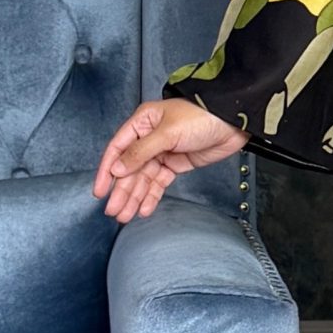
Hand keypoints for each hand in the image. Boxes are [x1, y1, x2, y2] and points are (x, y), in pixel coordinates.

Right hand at [92, 99, 248, 221]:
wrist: (233, 122)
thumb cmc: (201, 116)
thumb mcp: (168, 133)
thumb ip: (141, 152)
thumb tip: (117, 168)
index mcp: (142, 122)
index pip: (117, 149)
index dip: (107, 172)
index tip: (100, 191)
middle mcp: (149, 137)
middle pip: (130, 168)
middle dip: (121, 191)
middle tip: (114, 211)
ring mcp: (162, 151)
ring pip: (143, 178)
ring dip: (134, 197)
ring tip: (125, 216)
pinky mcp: (176, 163)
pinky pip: (159, 182)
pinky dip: (151, 196)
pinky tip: (144, 208)